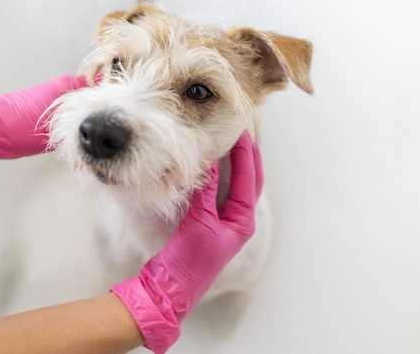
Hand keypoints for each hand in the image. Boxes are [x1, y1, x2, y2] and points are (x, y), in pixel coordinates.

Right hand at [111, 131, 263, 353]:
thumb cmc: (190, 260)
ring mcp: (221, 222)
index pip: (250, 180)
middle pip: (249, 181)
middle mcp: (236, 221)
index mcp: (242, 222)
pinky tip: (208, 166)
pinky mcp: (205, 223)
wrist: (169, 288)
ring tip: (229, 142)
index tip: (242, 131)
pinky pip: (215, 193)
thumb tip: (210, 163)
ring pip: (233, 186)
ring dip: (233, 164)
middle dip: (247, 156)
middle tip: (242, 132)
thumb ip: (206, 193)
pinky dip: (215, 177)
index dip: (246, 154)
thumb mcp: (200, 223)